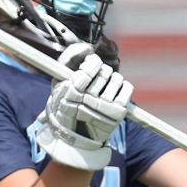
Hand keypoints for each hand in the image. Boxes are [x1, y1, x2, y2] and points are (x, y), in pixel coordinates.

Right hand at [35, 51, 132, 170]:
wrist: (75, 138)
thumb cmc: (66, 106)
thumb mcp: (58, 82)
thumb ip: (68, 59)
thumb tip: (87, 47)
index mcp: (72, 91)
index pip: (91, 66)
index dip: (93, 62)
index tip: (91, 64)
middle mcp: (89, 99)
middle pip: (105, 71)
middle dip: (101, 72)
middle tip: (97, 80)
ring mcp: (105, 107)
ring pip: (116, 78)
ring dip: (112, 80)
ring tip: (105, 88)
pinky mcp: (118, 113)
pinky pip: (127, 88)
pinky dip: (123, 87)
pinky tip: (115, 92)